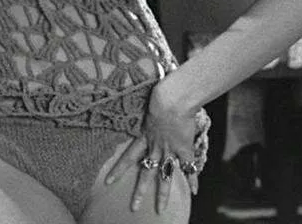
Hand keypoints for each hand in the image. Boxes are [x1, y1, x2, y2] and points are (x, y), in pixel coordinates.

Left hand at [105, 78, 197, 212]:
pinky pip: (188, 167)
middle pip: (145, 171)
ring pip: (165, 175)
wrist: (172, 98)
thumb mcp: (147, 102)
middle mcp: (155, 145)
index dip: (118, 170)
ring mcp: (169, 148)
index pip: (127, 156)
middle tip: (133, 207)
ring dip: (163, 193)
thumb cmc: (159, 94)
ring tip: (160, 209)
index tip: (107, 182)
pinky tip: (193, 191)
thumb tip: (138, 98)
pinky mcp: (184, 148)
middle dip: (139, 190)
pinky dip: (192, 178)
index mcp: (144, 134)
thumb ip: (144, 107)